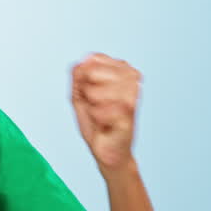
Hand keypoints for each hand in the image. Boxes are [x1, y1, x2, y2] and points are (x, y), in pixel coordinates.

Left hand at [70, 52, 141, 172]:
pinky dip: (94, 117)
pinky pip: (99, 110)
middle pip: (92, 73)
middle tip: (95, 105)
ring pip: (95, 92)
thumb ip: (79, 74)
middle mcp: (131, 79)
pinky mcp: (129, 114)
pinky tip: (103, 123)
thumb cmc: (95, 121)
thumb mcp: (80, 94)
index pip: (93, 59)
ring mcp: (132, 95)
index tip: (90, 93)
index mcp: (122, 69)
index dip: (83, 78)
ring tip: (100, 114)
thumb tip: (83, 61)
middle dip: (86, 91)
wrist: (106, 150)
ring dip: (91, 105)